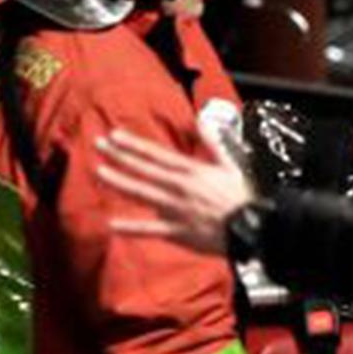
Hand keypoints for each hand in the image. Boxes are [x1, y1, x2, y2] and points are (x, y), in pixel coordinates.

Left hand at [96, 127, 254, 255]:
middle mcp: (181, 187)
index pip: (157, 154)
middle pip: (144, 169)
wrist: (254, 226)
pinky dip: (132, 228)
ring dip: (121, 182)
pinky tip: (113, 224)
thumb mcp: (231, 165)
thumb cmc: (244, 197)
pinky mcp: (180, 231)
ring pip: (143, 193)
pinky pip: (152, 229)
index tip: (115, 136)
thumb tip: (202, 122)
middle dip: (120, 157)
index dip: (134, 145)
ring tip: (101, 173)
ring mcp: (178, 209)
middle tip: (98, 146)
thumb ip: (213, 144)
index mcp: (193, 171)